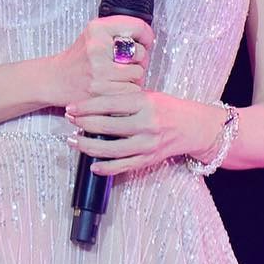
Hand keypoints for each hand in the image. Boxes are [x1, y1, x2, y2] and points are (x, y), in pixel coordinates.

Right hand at [45, 15, 154, 109]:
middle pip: (140, 52)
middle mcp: (97, 48)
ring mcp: (99, 71)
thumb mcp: (95, 34)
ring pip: (138, 73)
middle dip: (139, 59)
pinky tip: (115, 87)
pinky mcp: (101, 92)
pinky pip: (131, 90)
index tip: (146, 41)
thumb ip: (120, 31)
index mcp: (97, 29)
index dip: (147, 35)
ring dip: (133, 76)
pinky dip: (128, 90)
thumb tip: (148, 39)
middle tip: (127, 62)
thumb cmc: (79, 59)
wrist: (56, 80)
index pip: (137, 26)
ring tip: (119, 75)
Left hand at [66, 91, 226, 177]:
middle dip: (83, 124)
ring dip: (88, 146)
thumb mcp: (149, 96)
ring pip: (111, 149)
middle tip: (69, 121)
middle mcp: (146, 123)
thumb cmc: (168, 109)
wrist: (194, 127)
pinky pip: (123, 166)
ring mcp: (148, 144)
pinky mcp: (149, 159)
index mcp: (145, 102)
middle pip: (106, 126)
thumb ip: (124, 99)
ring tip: (73, 141)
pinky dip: (106, 168)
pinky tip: (92, 165)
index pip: (108, 103)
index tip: (71, 107)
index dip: (86, 106)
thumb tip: (92, 103)